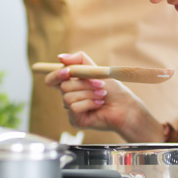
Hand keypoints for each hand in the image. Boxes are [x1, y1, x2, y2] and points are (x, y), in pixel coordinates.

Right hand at [43, 52, 163, 141]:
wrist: (125, 106)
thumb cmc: (113, 89)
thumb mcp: (95, 69)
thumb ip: (79, 60)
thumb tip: (60, 57)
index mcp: (71, 84)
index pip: (52, 79)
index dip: (56, 74)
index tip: (67, 71)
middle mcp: (68, 97)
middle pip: (63, 86)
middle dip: (83, 83)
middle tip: (100, 84)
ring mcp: (71, 110)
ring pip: (68, 97)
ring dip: (89, 94)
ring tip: (102, 95)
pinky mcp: (76, 120)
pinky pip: (74, 108)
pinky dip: (89, 103)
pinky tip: (99, 104)